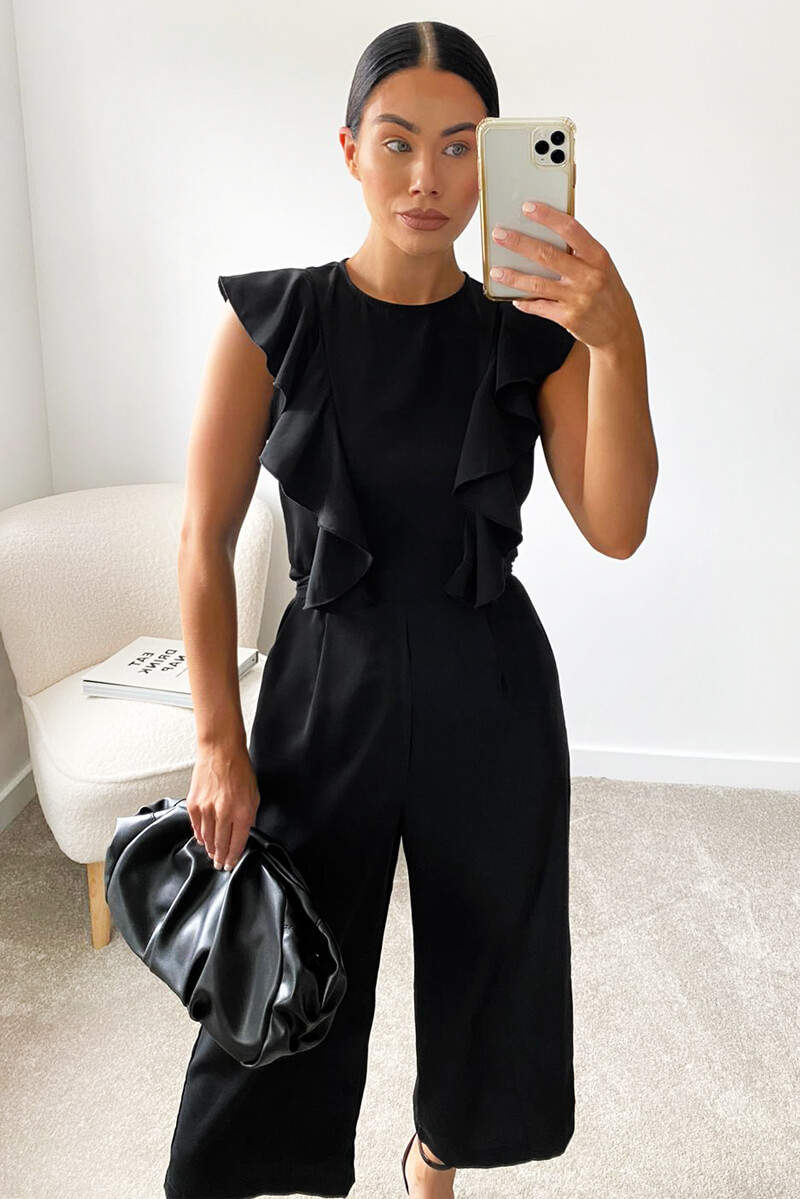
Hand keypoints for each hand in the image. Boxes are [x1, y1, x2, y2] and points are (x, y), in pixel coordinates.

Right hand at [186, 744, 259, 871]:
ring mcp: (207, 809)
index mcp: (242, 812)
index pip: (237, 843)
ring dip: (210, 849)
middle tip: (219, 865)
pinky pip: (196, 827)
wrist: (220, 752)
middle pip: (221, 844)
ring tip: (212, 855)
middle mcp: (224, 813)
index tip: (230, 864)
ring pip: (207, 838)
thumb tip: (242, 833)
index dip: (233, 857)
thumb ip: (249, 817)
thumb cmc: (239, 770)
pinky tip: (202, 840)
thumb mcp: (254, 795)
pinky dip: (199, 835)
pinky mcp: (194, 804)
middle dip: (221, 858)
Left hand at [490, 200, 637, 349]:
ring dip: (513, 277)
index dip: (547, 217)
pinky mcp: (568, 318)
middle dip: (519, 243)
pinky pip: (539, 307)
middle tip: (499, 235)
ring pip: (537, 284)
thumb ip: (579, 251)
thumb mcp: (601, 266)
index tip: (527, 207)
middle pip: (547, 255)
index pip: (570, 229)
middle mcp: (588, 276)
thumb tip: (546, 231)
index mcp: (598, 256)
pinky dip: (524, 302)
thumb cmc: (607, 291)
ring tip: (495, 270)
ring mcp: (578, 298)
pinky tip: (513, 297)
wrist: (619, 328)